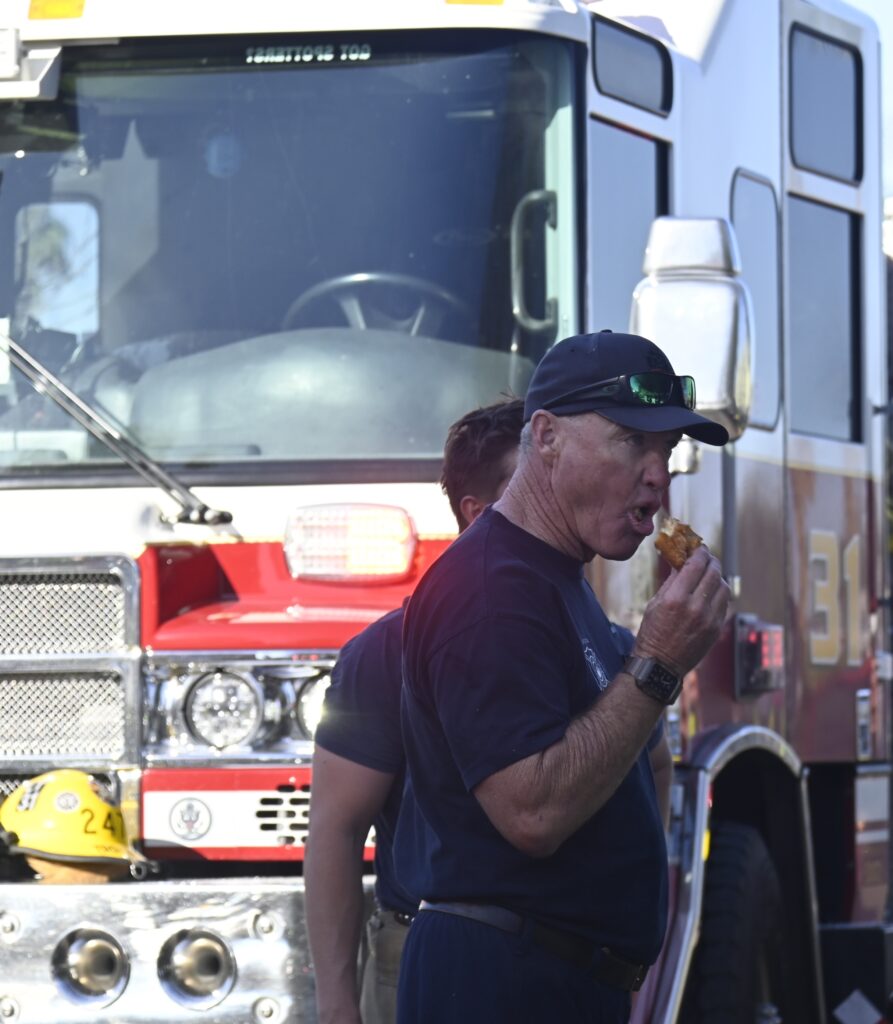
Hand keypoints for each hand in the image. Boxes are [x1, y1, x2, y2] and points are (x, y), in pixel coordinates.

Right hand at [633, 546, 729, 674]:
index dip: (699, 552)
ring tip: (709, 574)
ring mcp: (709, 619)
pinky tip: (711, 592)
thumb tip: (681, 561)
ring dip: (717, 576)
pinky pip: (724, 603)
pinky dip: (719, 593)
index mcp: (676, 598)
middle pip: (713, 573)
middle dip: (711, 560)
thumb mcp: (655, 603)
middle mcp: (695, 607)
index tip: (698, 547)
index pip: (696, 565)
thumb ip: (672, 581)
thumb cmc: (652, 632)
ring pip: (723, 587)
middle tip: (706, 557)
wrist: (660, 665)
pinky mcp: (716, 629)